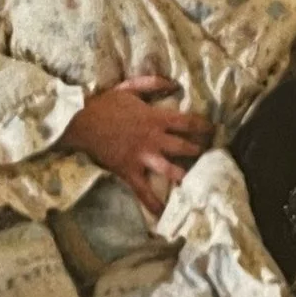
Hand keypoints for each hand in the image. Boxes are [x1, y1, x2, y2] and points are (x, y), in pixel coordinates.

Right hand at [65, 74, 208, 217]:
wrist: (81, 122)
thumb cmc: (105, 104)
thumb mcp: (129, 87)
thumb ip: (152, 83)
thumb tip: (174, 82)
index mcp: (156, 118)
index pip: (188, 123)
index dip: (204, 127)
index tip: (214, 131)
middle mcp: (153, 139)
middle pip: (185, 147)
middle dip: (200, 151)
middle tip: (209, 155)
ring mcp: (142, 157)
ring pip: (170, 170)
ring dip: (185, 176)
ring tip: (197, 182)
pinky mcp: (129, 171)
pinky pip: (143, 191)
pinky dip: (152, 203)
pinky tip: (162, 213)